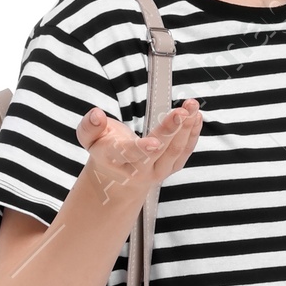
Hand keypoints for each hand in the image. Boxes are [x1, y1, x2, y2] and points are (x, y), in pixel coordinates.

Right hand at [76, 98, 202, 206]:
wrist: (119, 179)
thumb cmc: (104, 150)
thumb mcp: (89, 139)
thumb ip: (89, 127)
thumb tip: (96, 114)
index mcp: (115, 160)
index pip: (128, 154)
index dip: (141, 148)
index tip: (155, 142)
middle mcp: (137, 170)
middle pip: (157, 152)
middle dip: (170, 131)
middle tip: (181, 112)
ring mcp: (157, 171)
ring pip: (174, 152)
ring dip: (186, 128)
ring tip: (192, 106)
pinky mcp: (171, 168)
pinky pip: (185, 152)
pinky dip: (193, 133)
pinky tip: (197, 116)